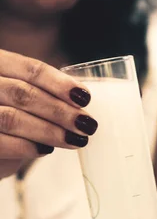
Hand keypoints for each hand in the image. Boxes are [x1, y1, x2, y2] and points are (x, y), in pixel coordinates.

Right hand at [0, 49, 96, 178]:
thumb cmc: (6, 117)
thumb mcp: (19, 97)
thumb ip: (42, 94)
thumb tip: (79, 103)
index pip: (30, 69)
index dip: (59, 83)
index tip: (85, 98)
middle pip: (23, 94)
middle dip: (59, 111)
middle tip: (87, 125)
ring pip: (12, 119)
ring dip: (49, 131)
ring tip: (74, 140)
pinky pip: (1, 143)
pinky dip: (26, 147)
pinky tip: (45, 150)